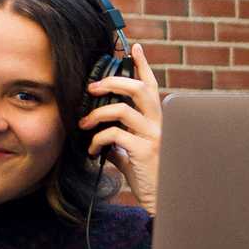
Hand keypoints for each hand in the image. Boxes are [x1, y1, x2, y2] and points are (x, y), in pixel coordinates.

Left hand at [84, 41, 163, 214]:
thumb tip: (103, 136)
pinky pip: (114, 135)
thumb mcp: (137, 154)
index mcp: (158, 120)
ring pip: (122, 109)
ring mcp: (153, 136)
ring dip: (97, 114)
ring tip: (84, 123)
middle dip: (112, 82)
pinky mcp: (143, 150)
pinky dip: (97, 140)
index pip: (152, 85)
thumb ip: (124, 141)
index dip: (143, 64)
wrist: (164, 201)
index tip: (135, 46)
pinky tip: (92, 150)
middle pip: (138, 89)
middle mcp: (159, 124)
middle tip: (93, 87)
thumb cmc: (151, 178)